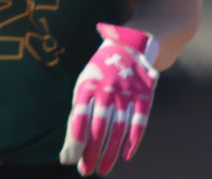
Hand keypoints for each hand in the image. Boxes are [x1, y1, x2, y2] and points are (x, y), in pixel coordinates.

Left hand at [59, 23, 159, 175]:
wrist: (129, 45)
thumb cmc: (99, 74)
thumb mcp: (84, 87)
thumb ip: (76, 117)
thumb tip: (67, 154)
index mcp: (88, 83)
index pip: (79, 116)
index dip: (75, 139)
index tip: (70, 160)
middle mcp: (108, 87)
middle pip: (99, 126)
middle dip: (92, 152)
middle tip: (87, 171)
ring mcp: (128, 90)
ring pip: (119, 128)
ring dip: (110, 152)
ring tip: (103, 169)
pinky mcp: (145, 94)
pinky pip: (139, 121)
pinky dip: (132, 140)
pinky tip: (125, 156)